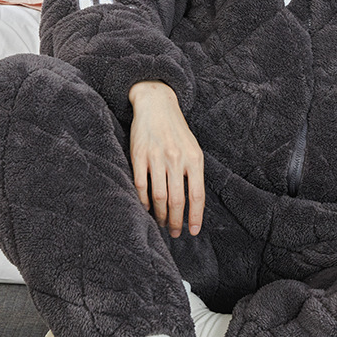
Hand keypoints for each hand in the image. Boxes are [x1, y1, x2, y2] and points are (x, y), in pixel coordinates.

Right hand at [128, 81, 204, 237]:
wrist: (157, 104)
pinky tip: (147, 208)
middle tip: (174, 232)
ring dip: (160, 215)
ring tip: (161, 223)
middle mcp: (177, 158)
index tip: (194, 231)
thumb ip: (193, 172)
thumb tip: (194, 203)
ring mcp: (157, 157)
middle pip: (177, 200)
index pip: (197, 195)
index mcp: (194, 158)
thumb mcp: (193, 148)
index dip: (195, 216)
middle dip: (176, 221)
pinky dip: (144, 201)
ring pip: (159, 196)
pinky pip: (141, 185)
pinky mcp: (139, 155)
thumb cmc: (177, 131)